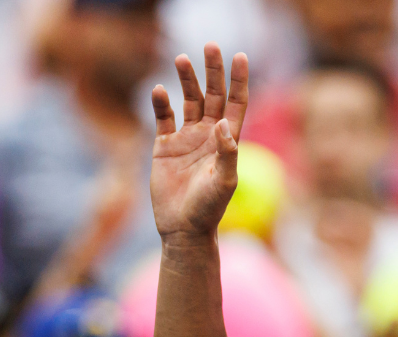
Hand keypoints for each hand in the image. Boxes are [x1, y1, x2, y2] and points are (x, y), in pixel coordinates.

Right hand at [150, 43, 248, 237]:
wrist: (183, 229)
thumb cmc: (209, 209)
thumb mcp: (225, 182)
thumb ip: (228, 153)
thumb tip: (224, 124)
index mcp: (228, 141)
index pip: (236, 103)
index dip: (239, 81)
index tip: (240, 56)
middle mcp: (208, 135)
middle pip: (212, 95)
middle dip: (212, 71)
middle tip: (210, 46)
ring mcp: (186, 139)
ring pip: (188, 101)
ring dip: (186, 80)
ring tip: (181, 58)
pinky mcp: (164, 147)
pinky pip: (162, 118)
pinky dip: (160, 103)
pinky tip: (158, 89)